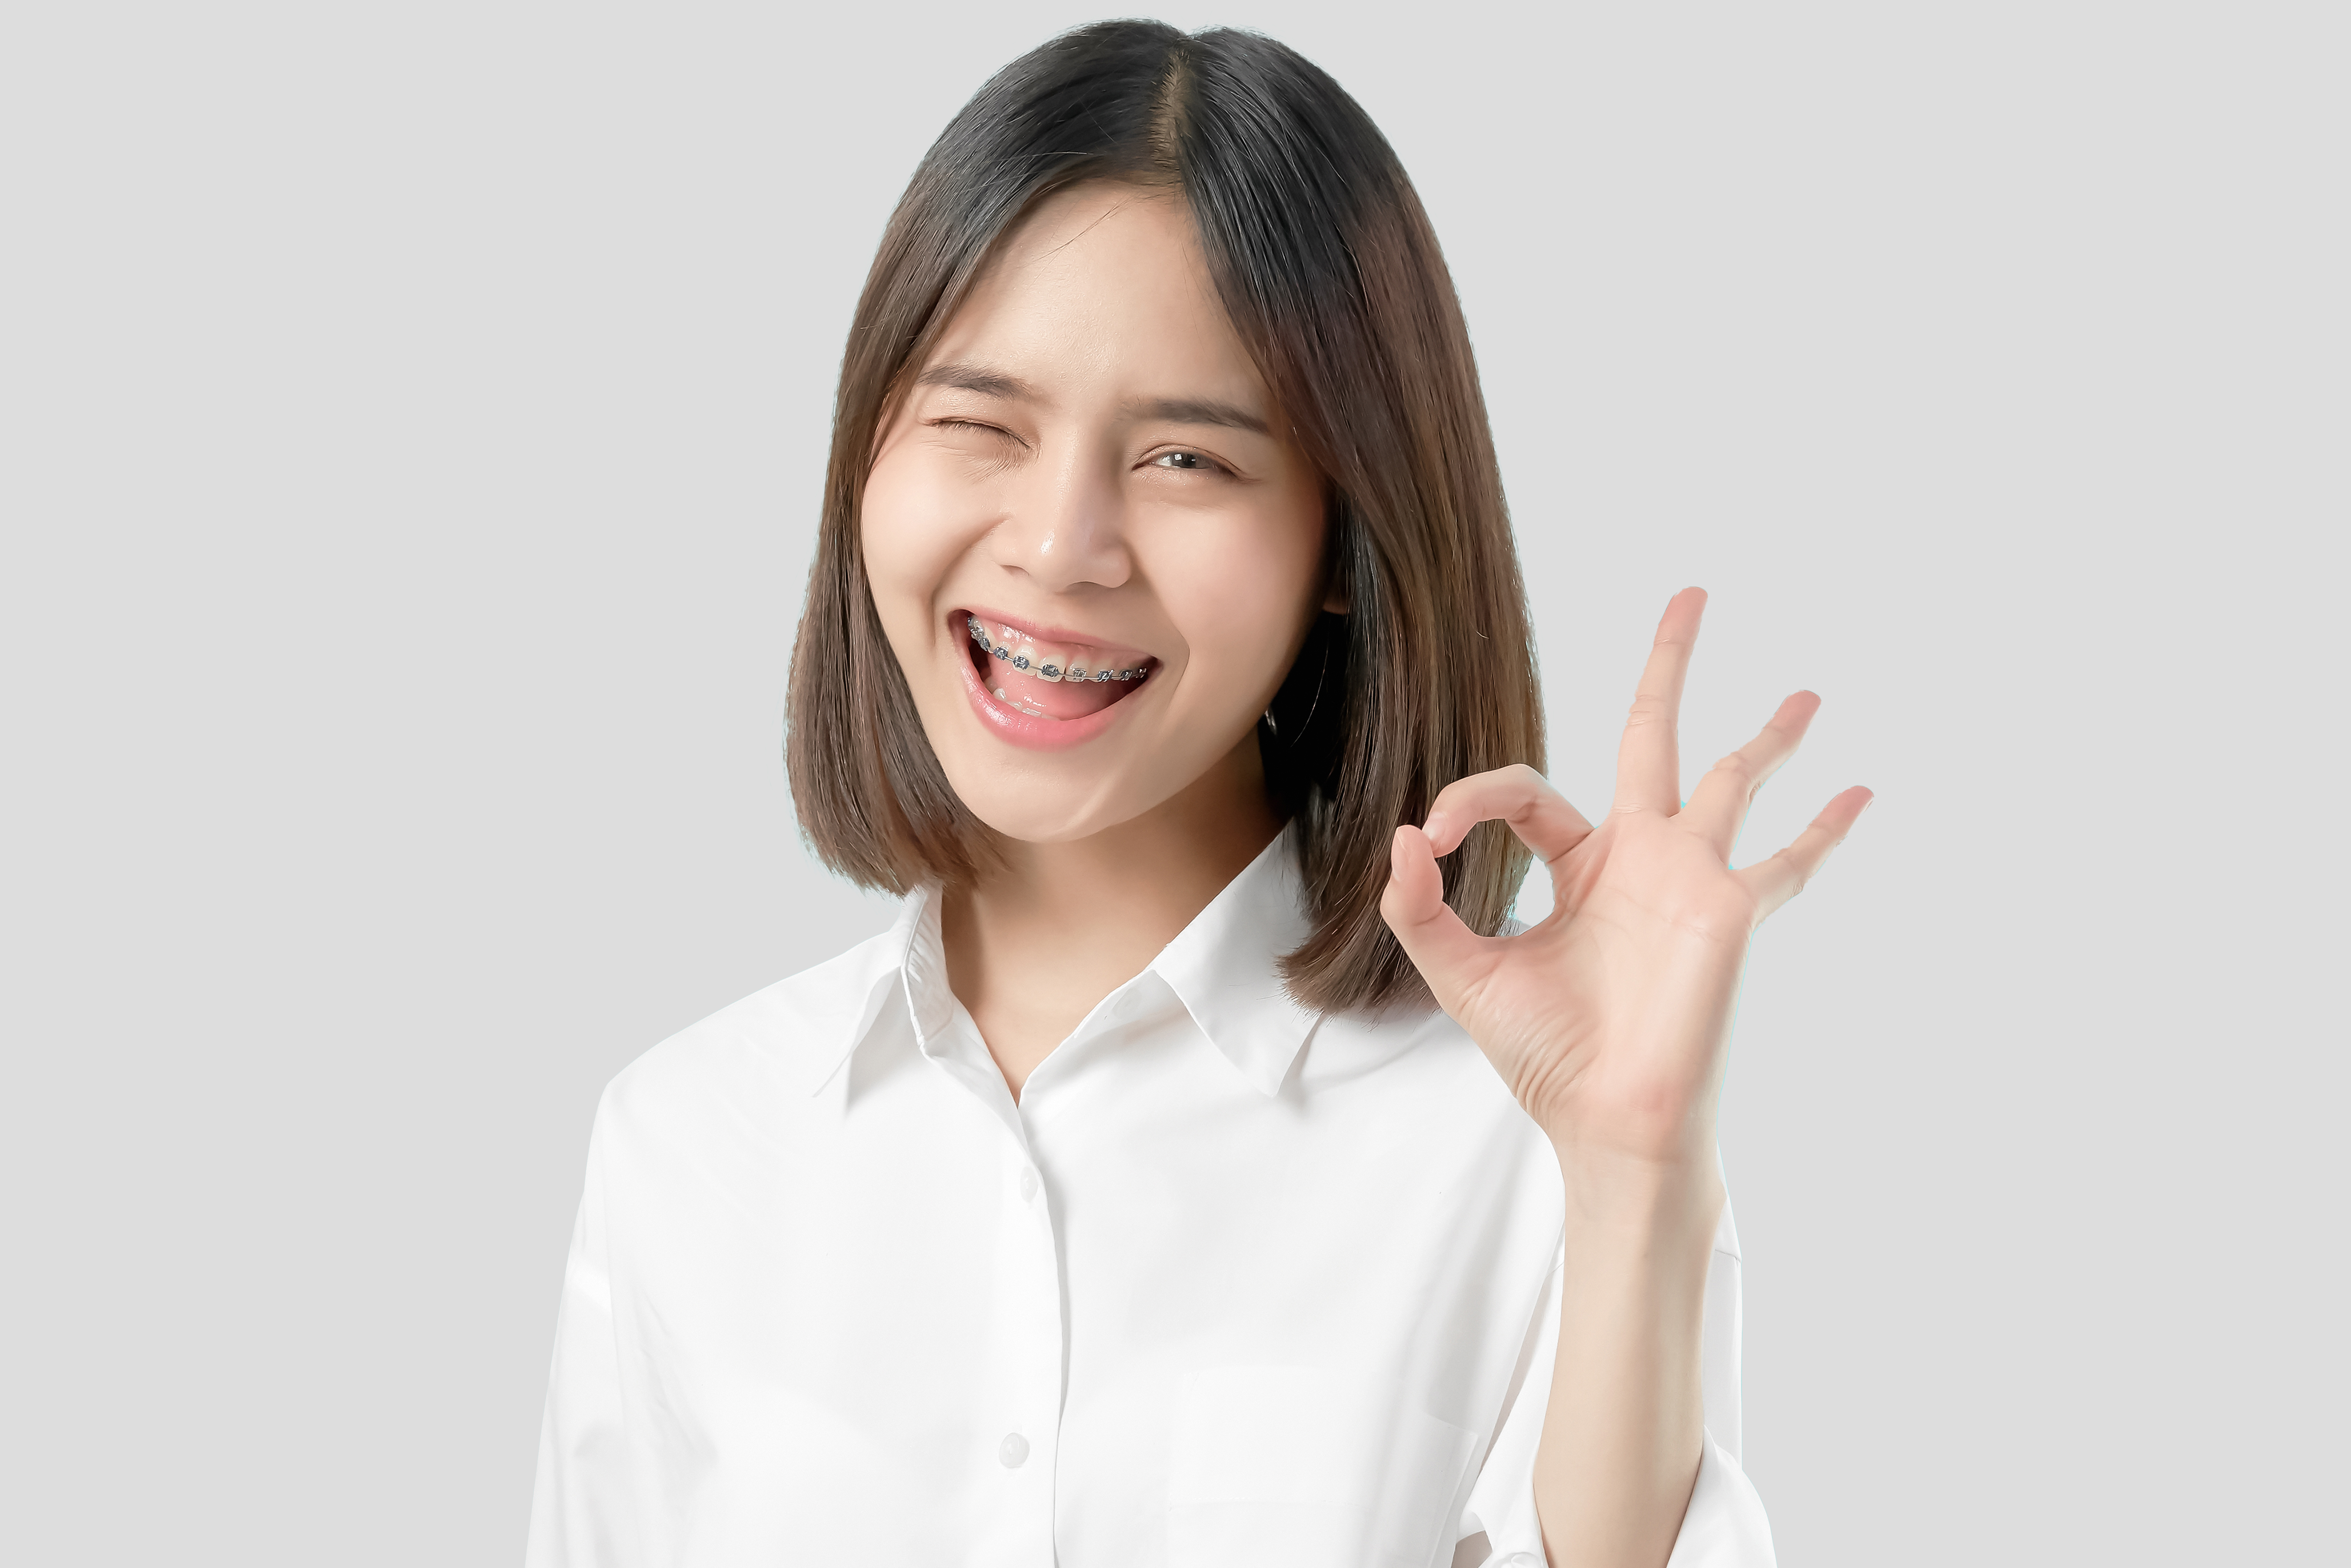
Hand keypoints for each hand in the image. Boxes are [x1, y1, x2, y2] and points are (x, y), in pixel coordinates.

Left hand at [1381, 588, 1869, 1171]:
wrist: (1602, 1120)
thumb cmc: (1544, 1055)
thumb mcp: (1461, 974)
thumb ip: (1419, 907)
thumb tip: (1407, 836)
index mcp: (1577, 866)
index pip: (1524, 791)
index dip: (1471, 800)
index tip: (1431, 838)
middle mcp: (1638, 859)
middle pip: (1650, 734)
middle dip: (1669, 664)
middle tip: (1690, 594)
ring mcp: (1690, 879)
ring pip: (1730, 780)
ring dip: (1768, 737)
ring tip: (1804, 691)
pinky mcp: (1729, 912)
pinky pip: (1788, 863)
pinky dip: (1823, 830)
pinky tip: (1859, 793)